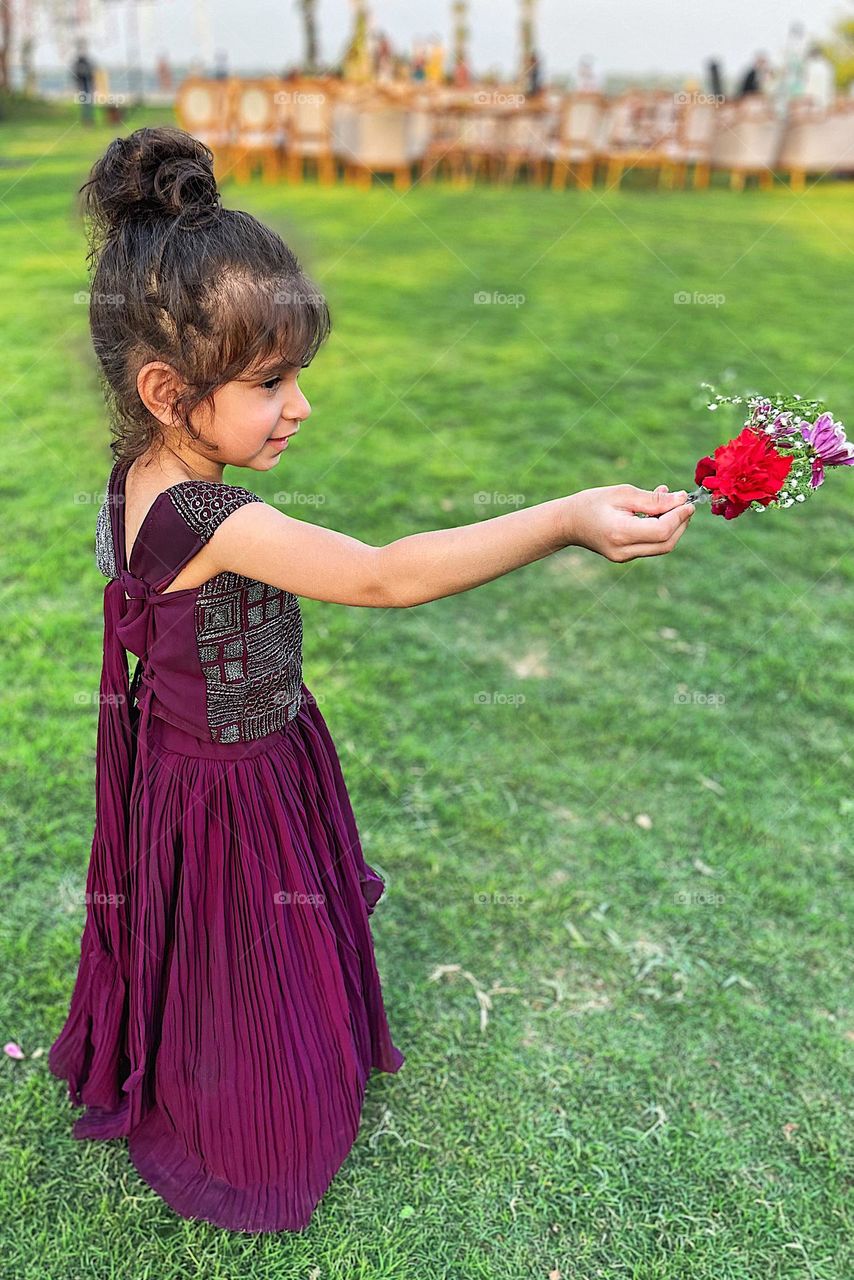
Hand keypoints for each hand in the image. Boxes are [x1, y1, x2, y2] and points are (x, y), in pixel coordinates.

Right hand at [563, 483, 695, 561]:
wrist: (568, 523)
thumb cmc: (592, 503)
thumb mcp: (622, 493)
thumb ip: (653, 498)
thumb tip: (681, 499)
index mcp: (620, 533)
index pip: (661, 530)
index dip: (679, 516)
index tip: (687, 502)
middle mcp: (623, 550)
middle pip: (666, 543)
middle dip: (681, 523)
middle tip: (684, 504)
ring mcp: (624, 557)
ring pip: (662, 546)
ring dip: (673, 527)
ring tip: (672, 504)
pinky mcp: (626, 557)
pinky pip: (651, 546)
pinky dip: (661, 530)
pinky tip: (658, 513)